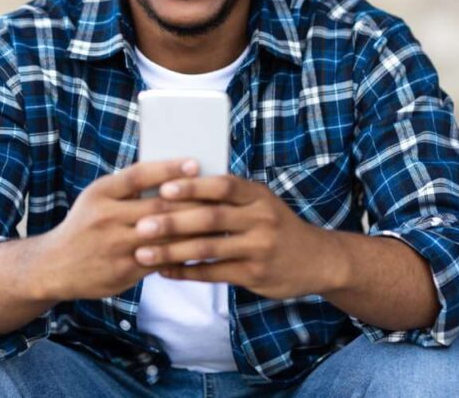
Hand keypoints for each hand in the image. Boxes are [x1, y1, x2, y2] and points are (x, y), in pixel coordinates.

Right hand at [38, 159, 208, 300]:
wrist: (53, 266)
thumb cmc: (85, 225)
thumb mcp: (97, 198)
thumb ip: (127, 188)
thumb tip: (172, 174)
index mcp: (101, 193)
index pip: (138, 175)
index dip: (168, 168)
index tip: (195, 163)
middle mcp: (106, 217)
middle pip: (158, 206)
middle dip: (193, 201)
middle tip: (222, 195)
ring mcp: (115, 246)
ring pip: (165, 235)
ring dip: (194, 229)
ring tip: (221, 222)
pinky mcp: (123, 270)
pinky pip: (161, 260)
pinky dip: (183, 254)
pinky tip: (203, 248)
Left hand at [130, 174, 339, 299]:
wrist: (317, 259)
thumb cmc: (276, 225)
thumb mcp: (260, 202)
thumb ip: (228, 196)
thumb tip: (176, 184)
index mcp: (258, 194)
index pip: (222, 185)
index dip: (192, 186)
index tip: (162, 188)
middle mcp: (261, 218)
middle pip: (210, 217)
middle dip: (172, 221)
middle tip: (141, 225)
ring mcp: (259, 248)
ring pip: (208, 248)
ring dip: (172, 251)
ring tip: (143, 252)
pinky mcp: (255, 274)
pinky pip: (213, 273)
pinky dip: (186, 272)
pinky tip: (164, 270)